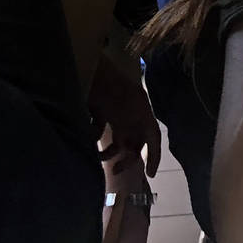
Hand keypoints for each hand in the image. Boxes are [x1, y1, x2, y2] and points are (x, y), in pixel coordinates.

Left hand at [89, 50, 162, 175]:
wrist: (90, 68)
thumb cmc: (114, 87)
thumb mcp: (132, 109)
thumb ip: (135, 132)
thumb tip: (138, 157)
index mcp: (142, 114)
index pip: (153, 138)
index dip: (154, 156)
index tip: (149, 175)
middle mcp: (130, 116)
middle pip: (132, 143)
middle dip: (126, 159)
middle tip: (115, 170)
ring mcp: (114, 114)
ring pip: (114, 140)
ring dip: (107, 151)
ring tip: (97, 156)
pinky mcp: (98, 111)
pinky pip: (97, 130)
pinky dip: (93, 135)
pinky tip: (88, 135)